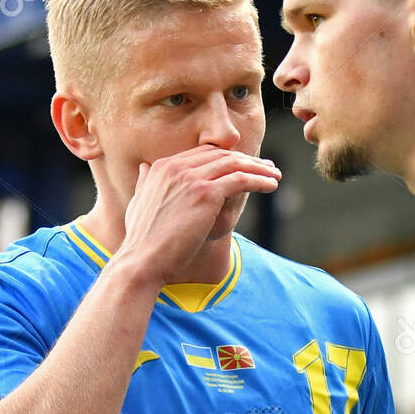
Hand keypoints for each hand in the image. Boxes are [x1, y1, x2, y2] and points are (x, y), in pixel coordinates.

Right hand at [115, 144, 279, 284]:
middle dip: (247, 160)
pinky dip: (259, 181)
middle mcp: (177, 167)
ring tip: (275, 176)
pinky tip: (271, 186)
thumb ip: (145, 182)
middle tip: (266, 168)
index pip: (204, 153)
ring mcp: (192, 178)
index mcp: (162, 166)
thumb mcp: (139, 202)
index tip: (245, 165)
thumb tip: (145, 168)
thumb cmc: (142, 240)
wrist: (143, 260)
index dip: (228, 158)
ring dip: (259, 169)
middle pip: (222, 155)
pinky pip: (241, 180)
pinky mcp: (206, 194)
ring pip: (234, 164)